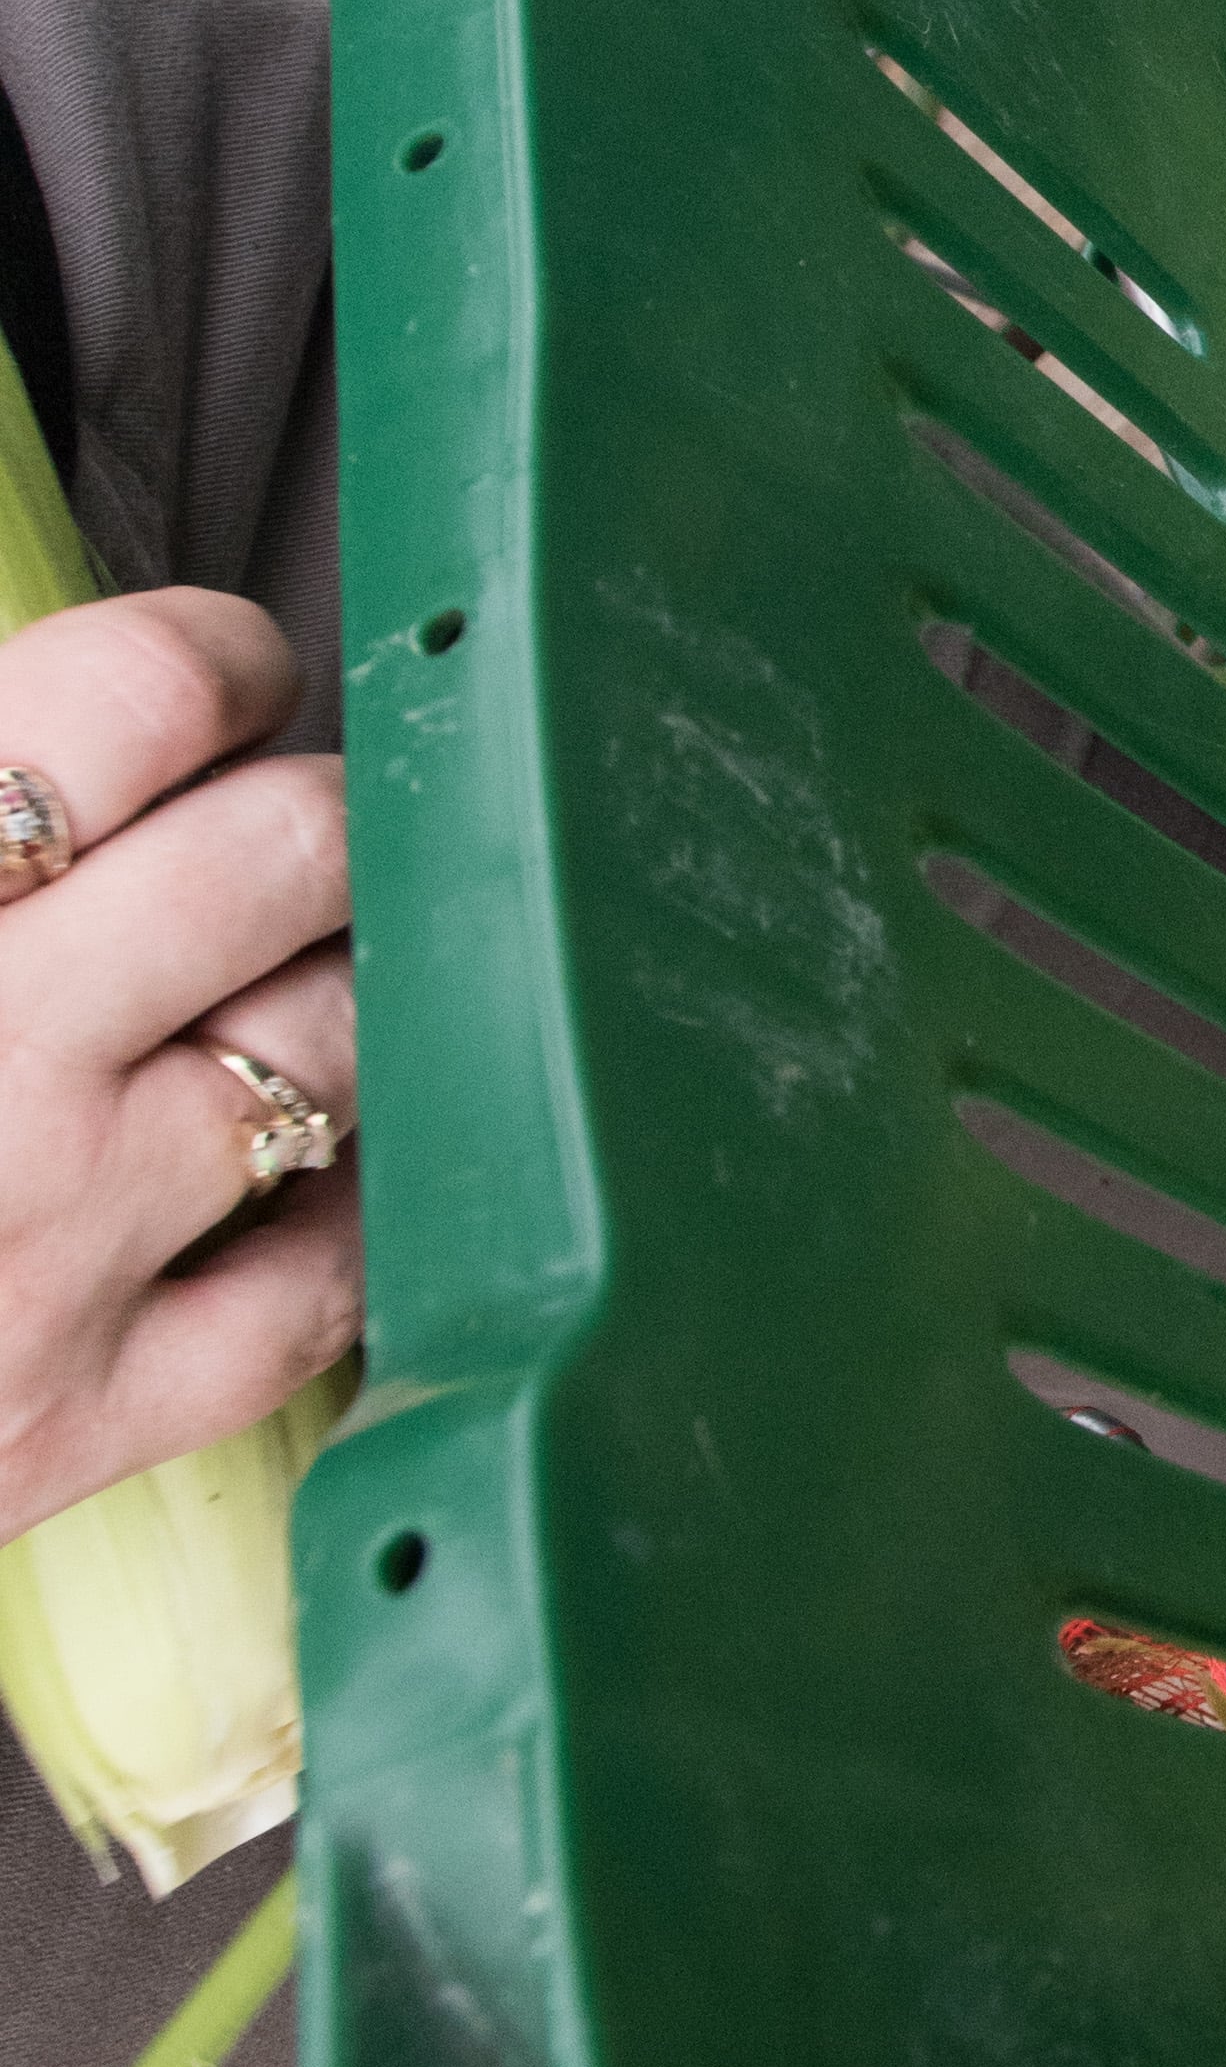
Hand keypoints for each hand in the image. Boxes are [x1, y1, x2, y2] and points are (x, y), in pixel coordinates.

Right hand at [0, 590, 355, 1536]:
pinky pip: (328, 1278)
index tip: (222, 679)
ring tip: (265, 989)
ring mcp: (46, 1233)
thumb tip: (57, 697)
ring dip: (332, 997)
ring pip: (334, 1044)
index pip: (140, 692)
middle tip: (281, 830)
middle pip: (285, 851)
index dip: (215, 658)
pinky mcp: (79, 1407)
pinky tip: (290, 1161)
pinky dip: (339, 1205)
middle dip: (311, 820)